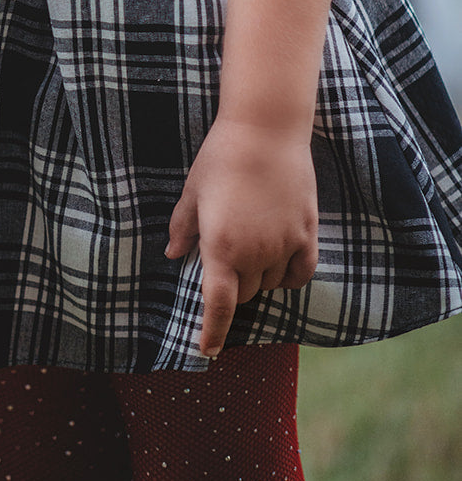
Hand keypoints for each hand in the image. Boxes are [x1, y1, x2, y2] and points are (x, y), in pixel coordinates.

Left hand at [165, 117, 318, 357]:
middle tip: (224, 258)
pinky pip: (299, 273)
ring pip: (270, 283)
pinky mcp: (306, 234)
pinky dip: (288, 275)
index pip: (218, 305)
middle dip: (232, 285)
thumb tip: (172, 255)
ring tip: (250, 245)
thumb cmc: (221, 157)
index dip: (212, 333)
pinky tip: (279, 261)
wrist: (265, 129)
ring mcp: (284, 245)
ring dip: (258, 277)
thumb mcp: (192, 192)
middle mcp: (254, 253)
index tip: (206, 352)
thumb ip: (182, 228)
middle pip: (244, 292)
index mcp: (220, 246)